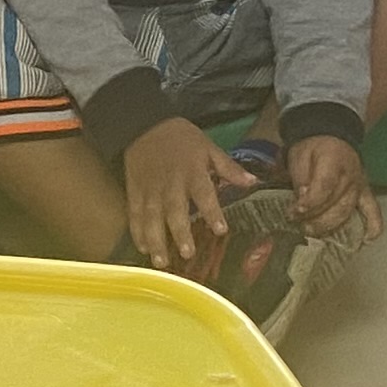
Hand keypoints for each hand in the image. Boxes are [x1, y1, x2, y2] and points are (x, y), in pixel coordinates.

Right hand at [121, 118, 237, 274]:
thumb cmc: (181, 138)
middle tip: (187, 253)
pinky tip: (142, 249)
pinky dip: (136, 232)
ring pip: (152, 217)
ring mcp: (150, 189)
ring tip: (161, 261)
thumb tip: (253, 182)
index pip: (204, 193)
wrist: (145, 124)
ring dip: (156, 240)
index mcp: (192, 172)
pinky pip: (134, 214)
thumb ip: (228, 167)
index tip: (220, 230)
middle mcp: (171, 184)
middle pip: (175, 210)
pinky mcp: (134, 191)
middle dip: (180, 233)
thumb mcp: (208, 147)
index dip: (212, 212)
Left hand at [286, 133, 377, 242]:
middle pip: (336, 204)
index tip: (295, 212)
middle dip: (315, 218)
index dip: (310, 204)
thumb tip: (302, 200)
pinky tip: (365, 240)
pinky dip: (373, 227)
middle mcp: (351, 176)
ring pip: (348, 212)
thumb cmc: (312, 148)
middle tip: (298, 224)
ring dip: (330, 226)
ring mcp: (360, 186)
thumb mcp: (299, 157)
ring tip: (312, 232)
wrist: (331, 136)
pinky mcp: (366, 194)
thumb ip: (301, 178)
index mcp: (334, 161)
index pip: (324, 187)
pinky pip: (374, 212)